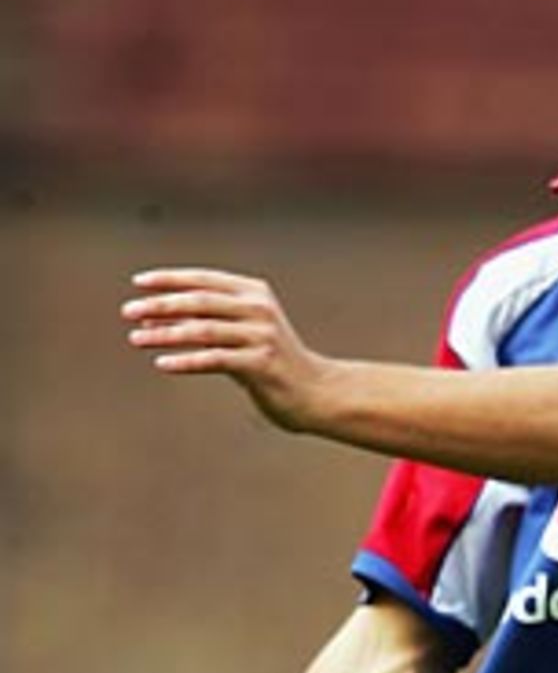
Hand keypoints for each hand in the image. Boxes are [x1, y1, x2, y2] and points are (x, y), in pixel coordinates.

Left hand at [122, 268, 330, 431]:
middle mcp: (258, 309)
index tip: (138, 283)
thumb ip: (203, 323)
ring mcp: (261, 336)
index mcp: (253, 293)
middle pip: (199, 302)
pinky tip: (162, 363)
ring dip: (165, 334)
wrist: (316, 393)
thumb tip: (151, 318)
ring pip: (202, 330)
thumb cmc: (271, 363)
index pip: (203, 280)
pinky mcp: (261, 364)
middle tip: (128, 311)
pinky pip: (214, 360)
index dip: (169, 279)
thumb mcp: (239, 335)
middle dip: (160, 305)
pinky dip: (186, 361)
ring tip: (136, 338)